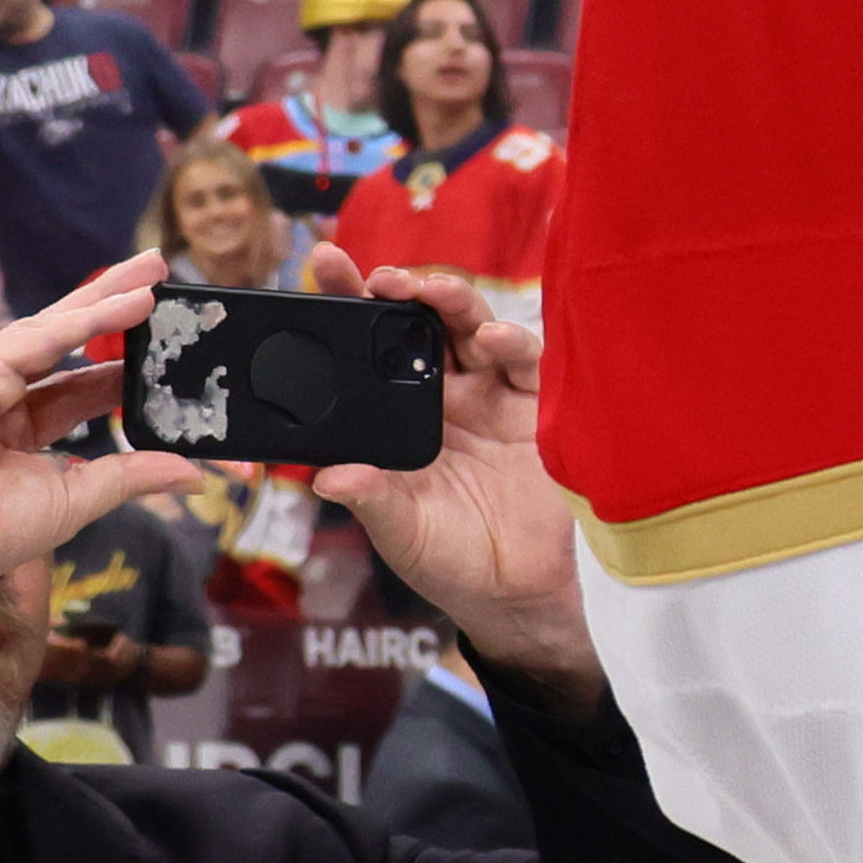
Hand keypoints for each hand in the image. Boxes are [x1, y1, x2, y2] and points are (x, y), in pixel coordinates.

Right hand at [0, 259, 198, 681]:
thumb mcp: (74, 498)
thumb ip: (130, 476)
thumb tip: (192, 473)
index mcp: (16, 423)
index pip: (78, 382)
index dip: (121, 362)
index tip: (170, 344)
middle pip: (64, 338)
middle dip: (112, 305)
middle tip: (160, 272)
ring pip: (52, 329)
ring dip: (104, 299)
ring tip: (152, 274)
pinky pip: (36, 340)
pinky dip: (84, 321)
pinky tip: (126, 304)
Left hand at [301, 250, 590, 704]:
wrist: (520, 595)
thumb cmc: (451, 561)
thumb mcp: (400, 533)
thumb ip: (371, 500)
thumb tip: (329, 476)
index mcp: (397, 418)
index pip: (365, 350)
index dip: (348, 305)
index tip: (325, 268)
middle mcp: (442, 397)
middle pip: (418, 324)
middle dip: (399, 290)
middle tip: (378, 277)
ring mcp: (490, 398)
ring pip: (469, 329)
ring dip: (450, 301)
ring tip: (428, 292)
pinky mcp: (537, 410)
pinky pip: (524, 364)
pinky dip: (511, 344)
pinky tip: (493, 341)